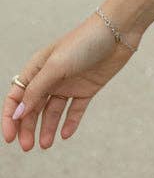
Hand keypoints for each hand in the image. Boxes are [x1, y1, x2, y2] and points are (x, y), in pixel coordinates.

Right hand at [3, 12, 143, 151]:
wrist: (119, 30)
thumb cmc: (84, 42)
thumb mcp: (56, 66)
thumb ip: (36, 90)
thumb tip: (18, 113)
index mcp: (38, 67)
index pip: (17, 96)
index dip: (10, 117)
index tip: (9, 138)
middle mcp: (51, 77)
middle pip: (33, 107)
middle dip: (28, 128)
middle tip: (28, 147)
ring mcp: (70, 83)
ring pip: (53, 111)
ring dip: (47, 128)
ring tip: (45, 145)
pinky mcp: (87, 88)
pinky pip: (75, 110)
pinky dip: (70, 123)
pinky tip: (66, 134)